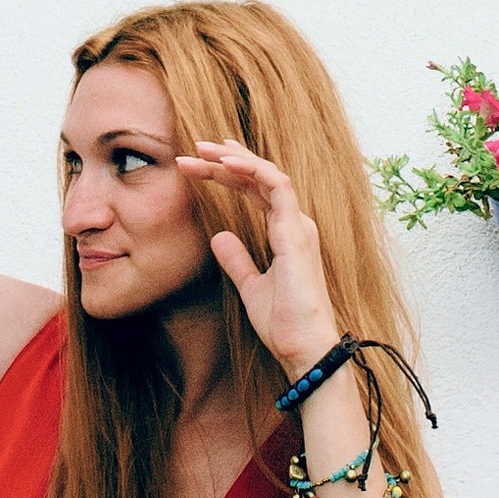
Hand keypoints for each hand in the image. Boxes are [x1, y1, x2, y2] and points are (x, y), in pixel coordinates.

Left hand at [179, 140, 342, 374]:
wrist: (303, 349)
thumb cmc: (284, 324)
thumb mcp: (251, 287)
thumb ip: (237, 260)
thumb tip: (218, 236)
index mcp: (287, 234)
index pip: (257, 191)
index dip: (231, 173)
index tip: (201, 162)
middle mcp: (295, 224)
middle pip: (259, 179)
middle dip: (226, 160)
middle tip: (195, 148)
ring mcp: (298, 225)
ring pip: (268, 175)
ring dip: (235, 158)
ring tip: (203, 150)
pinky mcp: (296, 232)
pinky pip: (277, 187)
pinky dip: (253, 170)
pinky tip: (226, 163)